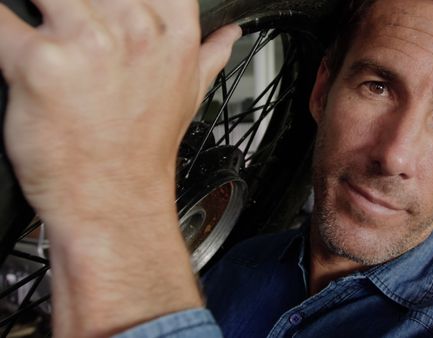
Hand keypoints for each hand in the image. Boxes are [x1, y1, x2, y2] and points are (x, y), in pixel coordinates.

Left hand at [0, 0, 239, 335]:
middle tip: (66, 27)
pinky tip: (15, 52)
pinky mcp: (40, 62)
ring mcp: (90, 41)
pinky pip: (0, 17)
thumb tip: (229, 36)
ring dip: (36, 10)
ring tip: (45, 40)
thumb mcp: (189, 98)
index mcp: (173, 32)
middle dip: (71, 5)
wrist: (114, 203)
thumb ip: (208, 56)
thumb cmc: (143, 154)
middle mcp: (136, 29)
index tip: (102, 9)